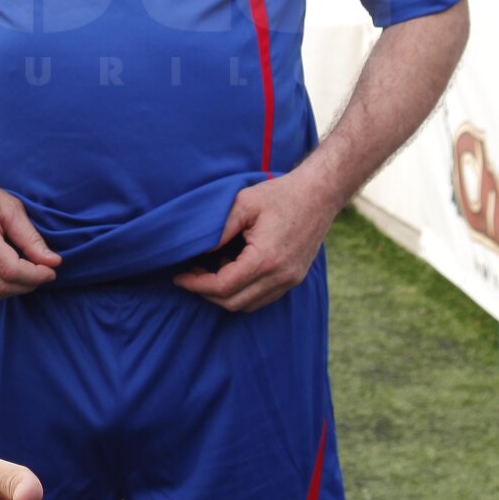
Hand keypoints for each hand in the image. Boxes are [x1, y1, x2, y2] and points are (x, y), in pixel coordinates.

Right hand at [0, 169, 58, 300]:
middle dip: (25, 285)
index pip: (11, 270)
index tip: (50, 271)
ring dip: (9, 291)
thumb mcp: (9, 208)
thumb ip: (31, 238)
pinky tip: (1, 278)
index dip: (35, 276)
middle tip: (39, 274)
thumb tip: (54, 263)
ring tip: (21, 276)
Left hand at [172, 165, 336, 311]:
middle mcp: (280, 276)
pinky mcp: (294, 279)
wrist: (319, 194)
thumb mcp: (243, 204)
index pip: (223, 286)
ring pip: (248, 304)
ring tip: (208, 270)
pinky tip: (231, 268)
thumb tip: (195, 250)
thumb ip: (218, 230)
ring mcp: (290, 280)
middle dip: (206, 293)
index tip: (179, 277)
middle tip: (189, 274)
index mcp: (266, 259)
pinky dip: (242, 291)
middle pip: (234, 303)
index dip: (196, 285)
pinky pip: (262, 298)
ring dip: (224, 294)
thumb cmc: (280, 194)